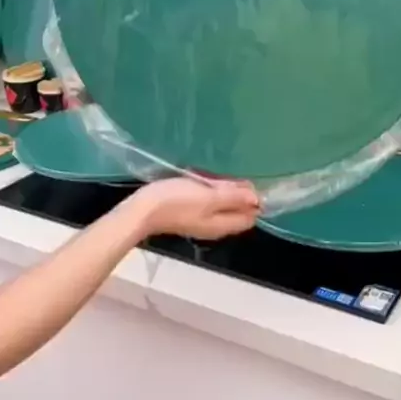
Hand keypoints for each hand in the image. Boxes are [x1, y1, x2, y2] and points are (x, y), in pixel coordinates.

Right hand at [134, 176, 260, 240]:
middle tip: (238, 173)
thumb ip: (233, 198)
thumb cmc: (177, 201)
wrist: (142, 210)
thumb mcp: (208, 197)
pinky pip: (209, 202)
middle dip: (241, 194)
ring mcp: (200, 220)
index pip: (249, 218)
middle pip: (236, 211)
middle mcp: (214, 226)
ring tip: (225, 173)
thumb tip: (258, 200)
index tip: (253, 181)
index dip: (254, 201)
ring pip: (222, 205)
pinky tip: (208, 179)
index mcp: (222, 225)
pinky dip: (212, 191)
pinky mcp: (188, 212)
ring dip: (226, 191)